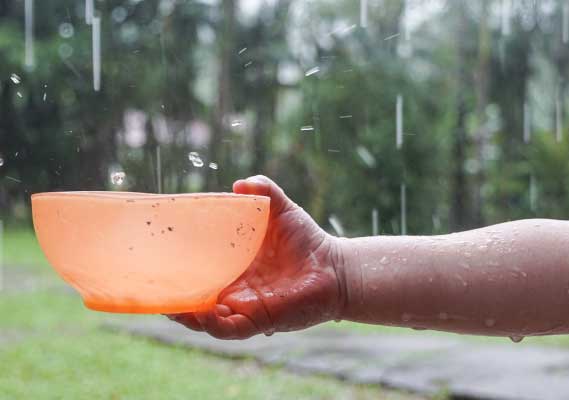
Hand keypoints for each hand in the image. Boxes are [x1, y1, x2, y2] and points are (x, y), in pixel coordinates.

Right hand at [166, 175, 344, 338]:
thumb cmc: (307, 240)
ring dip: (185, 315)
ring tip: (168, 306)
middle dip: (171, 299)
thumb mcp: (282, 210)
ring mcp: (244, 307)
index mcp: (232, 267)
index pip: (196, 271)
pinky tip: (201, 312)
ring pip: (205, 320)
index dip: (176, 270)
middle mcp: (233, 290)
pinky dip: (212, 324)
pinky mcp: (259, 319)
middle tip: (150, 288)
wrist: (335, 267)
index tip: (154, 259)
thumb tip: (239, 182)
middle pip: (193, 300)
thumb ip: (264, 191)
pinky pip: (229, 328)